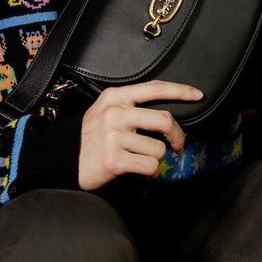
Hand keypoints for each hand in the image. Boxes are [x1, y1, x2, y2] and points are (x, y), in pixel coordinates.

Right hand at [78, 80, 202, 190]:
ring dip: (156, 159)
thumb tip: (164, 112)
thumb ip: (130, 105)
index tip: (197, 95)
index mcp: (116, 96)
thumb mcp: (105, 110)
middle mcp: (116, 112)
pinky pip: (150, 166)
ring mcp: (114, 136)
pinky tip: (139, 171)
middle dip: (177, 136)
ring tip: (142, 160)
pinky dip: (150, 173)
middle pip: (164, 120)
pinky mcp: (114, 159)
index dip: (180, 91)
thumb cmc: (90, 136)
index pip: (154, 88)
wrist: (64, 159)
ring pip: (158, 149)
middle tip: (177, 145)